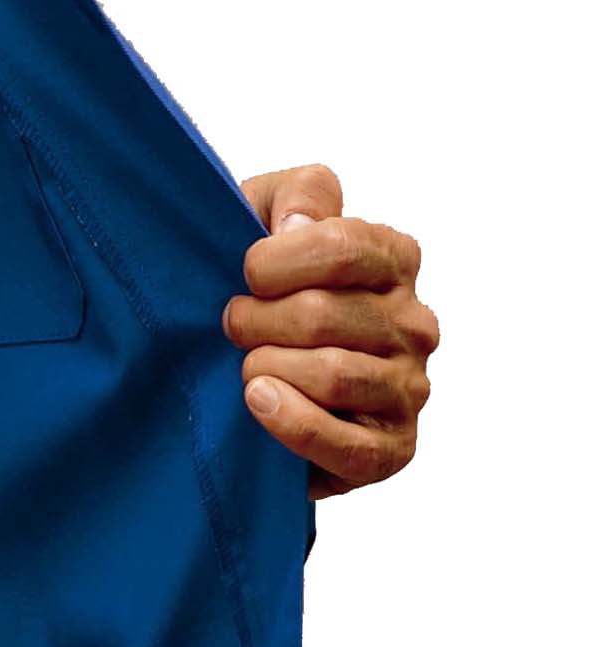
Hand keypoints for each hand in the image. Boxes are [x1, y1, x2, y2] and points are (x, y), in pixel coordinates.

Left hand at [225, 164, 438, 498]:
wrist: (237, 388)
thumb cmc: (255, 297)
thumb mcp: (264, 220)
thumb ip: (295, 196)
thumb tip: (299, 224)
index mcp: (395, 262)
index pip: (344, 247)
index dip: (278, 262)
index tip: (244, 274)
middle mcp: (414, 324)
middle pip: (324, 315)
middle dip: (257, 322)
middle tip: (231, 329)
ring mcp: (408, 389)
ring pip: (332, 375)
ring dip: (267, 370)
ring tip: (243, 369)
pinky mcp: (391, 450)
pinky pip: (345, 444)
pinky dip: (292, 424)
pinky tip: (259, 403)